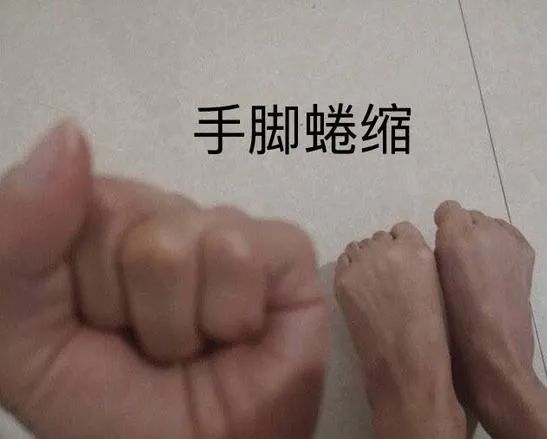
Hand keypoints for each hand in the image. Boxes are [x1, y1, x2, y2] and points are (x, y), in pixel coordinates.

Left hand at [0, 122, 327, 438]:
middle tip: (147, 346)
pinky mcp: (285, 251)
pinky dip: (229, 316)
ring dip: (176, 323)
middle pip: (124, 219)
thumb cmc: (109, 406)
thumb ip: (17, 238)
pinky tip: (239, 335)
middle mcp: (169, 216)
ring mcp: (230, 228)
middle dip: (125, 305)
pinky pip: (239, 254)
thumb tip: (68, 132)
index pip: (75, 198)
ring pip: (180, 240)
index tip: (93, 326)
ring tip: (194, 347)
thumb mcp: (25, 336)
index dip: (77, 280)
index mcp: (107, 224)